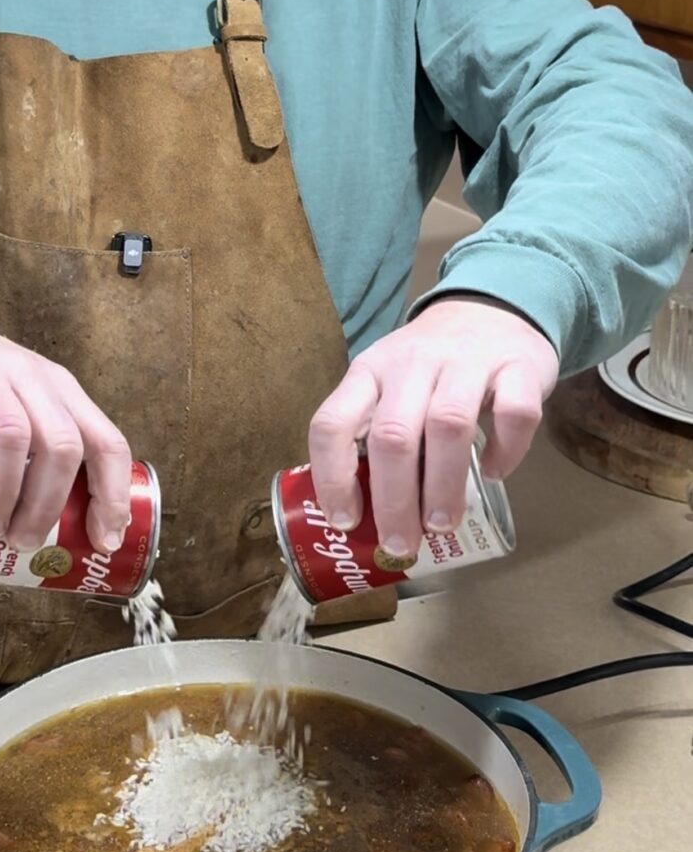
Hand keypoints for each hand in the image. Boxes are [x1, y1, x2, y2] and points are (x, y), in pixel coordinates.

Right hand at [0, 306, 133, 554]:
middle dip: (47, 505)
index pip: (105, 441)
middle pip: (60, 445)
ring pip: (10, 438)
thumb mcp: (25, 403)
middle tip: (23, 541)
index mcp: (59, 387)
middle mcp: (27, 375)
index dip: (112, 495)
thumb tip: (66, 530)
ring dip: (2, 497)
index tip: (104, 540)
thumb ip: (44, 448)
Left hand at [308, 299, 558, 561]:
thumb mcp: (389, 386)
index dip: (333, 477)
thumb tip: (364, 518)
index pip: (333, 422)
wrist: (491, 307)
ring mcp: (466, 360)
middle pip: (393, 434)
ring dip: (443, 484)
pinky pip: (513, 412)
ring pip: (448, 425)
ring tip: (441, 524)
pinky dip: (504, 450)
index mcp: (370, 372)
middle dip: (394, 499)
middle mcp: (412, 362)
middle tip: (401, 544)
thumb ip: (374, 435)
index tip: (346, 521)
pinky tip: (494, 473)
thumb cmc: (431, 366)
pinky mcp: (518, 366)